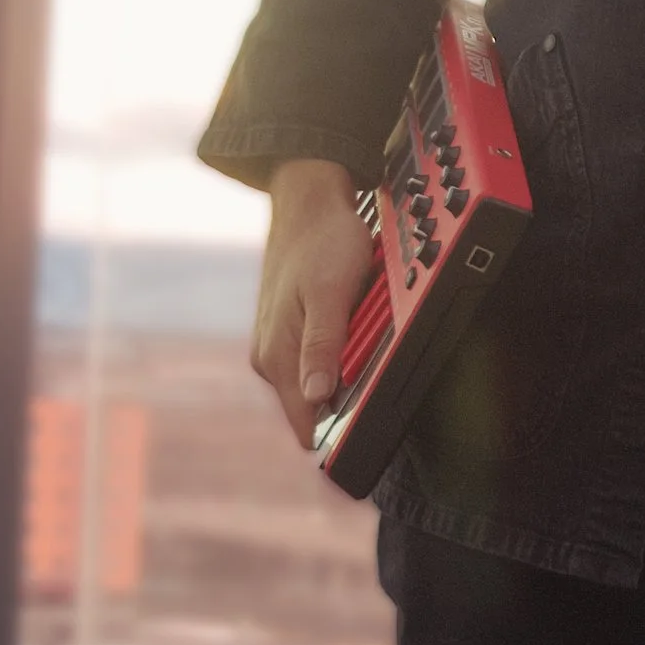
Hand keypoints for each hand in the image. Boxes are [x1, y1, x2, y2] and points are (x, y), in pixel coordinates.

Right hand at [250, 159, 377, 448]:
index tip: (361, 444)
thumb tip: (316, 396)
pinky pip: (319, 362)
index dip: (335, 439)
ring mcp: (280, 345)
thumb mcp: (329, 293)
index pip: (303, 422)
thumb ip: (322, 345)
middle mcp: (272, 357)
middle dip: (345, 403)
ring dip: (345, 377)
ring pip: (318, 385)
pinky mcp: (291, 333)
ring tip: (364, 340)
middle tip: (373, 370)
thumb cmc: (321, 242)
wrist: (308, 201)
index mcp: (277, 355)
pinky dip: (341, 356)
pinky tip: (354, 332)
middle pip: (313, 408)